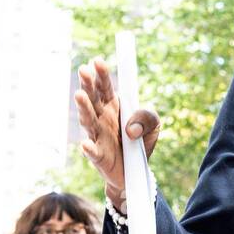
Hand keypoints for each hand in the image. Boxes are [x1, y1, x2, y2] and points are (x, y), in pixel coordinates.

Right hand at [75, 57, 160, 201]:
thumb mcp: (154, 125)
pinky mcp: (99, 156)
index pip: (106, 87)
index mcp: (113, 106)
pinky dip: (89, 148)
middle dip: (88, 84)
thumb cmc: (141, 142)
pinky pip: (93, 152)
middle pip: (93, 98)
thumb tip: (132, 128)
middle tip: (83, 70)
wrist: (134, 171)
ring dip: (84, 107)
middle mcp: (101, 118)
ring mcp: (98, 136)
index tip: (98, 61)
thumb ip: (148, 117)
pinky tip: (87, 144)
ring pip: (88, 120)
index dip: (102, 74)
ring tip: (79, 95)